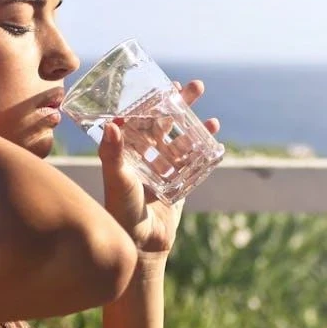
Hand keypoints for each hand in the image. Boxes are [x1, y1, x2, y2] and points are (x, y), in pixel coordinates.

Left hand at [98, 81, 219, 259]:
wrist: (141, 244)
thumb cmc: (122, 210)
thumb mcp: (117, 178)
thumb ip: (113, 153)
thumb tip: (112, 123)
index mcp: (127, 153)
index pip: (140, 119)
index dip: (152, 102)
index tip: (163, 84)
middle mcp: (144, 158)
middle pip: (164, 124)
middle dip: (179, 105)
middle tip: (195, 87)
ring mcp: (163, 169)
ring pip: (181, 139)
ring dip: (194, 123)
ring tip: (208, 113)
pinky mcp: (180, 183)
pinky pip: (194, 160)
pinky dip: (204, 146)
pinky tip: (214, 132)